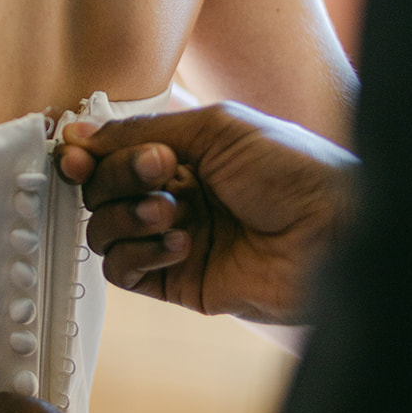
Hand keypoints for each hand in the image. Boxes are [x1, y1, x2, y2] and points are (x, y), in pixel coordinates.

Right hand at [58, 102, 357, 323]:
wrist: (335, 231)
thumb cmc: (292, 169)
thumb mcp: (214, 130)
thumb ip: (141, 132)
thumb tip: (78, 136)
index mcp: (184, 152)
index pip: (111, 153)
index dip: (90, 155)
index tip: (76, 155)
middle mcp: (175, 194)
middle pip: (101, 191)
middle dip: (119, 179)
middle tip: (161, 172)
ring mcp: (175, 239)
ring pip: (105, 232)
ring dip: (129, 217)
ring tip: (173, 211)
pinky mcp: (180, 282)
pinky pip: (125, 271)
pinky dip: (140, 253)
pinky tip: (180, 243)